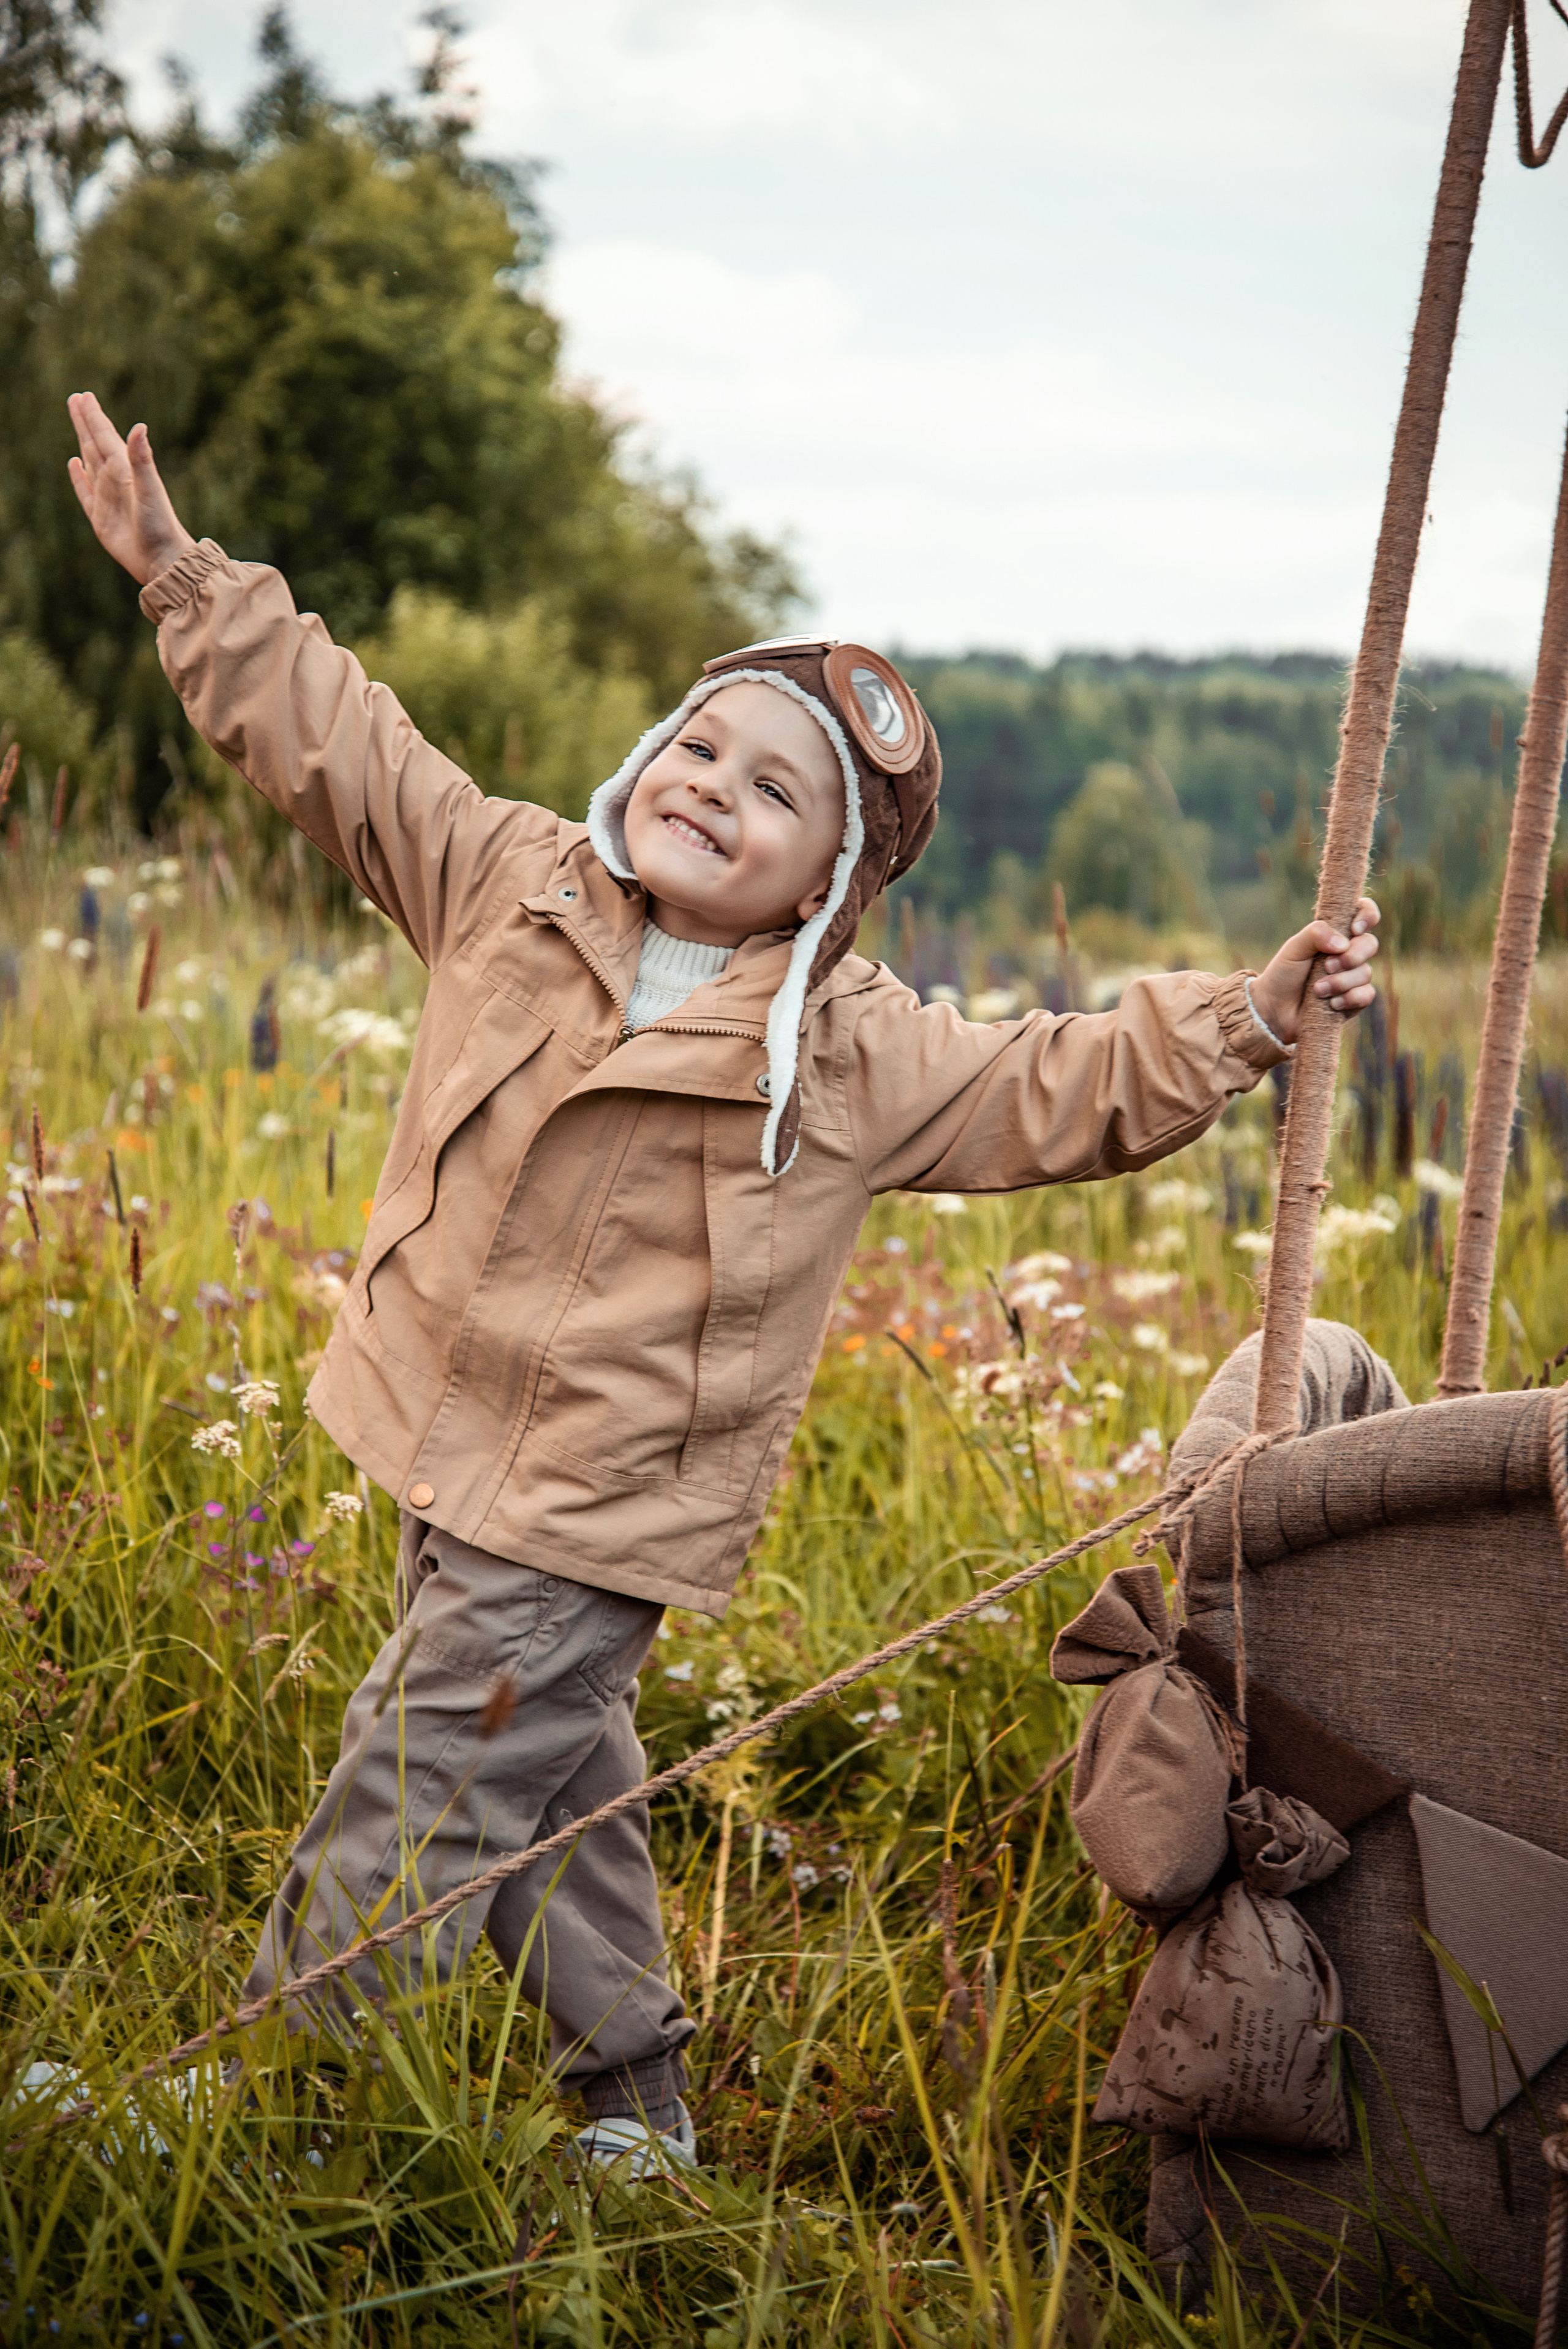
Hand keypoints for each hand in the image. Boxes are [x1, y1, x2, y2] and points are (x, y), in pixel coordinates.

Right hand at [66, 392, 197, 586]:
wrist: (163, 561)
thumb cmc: (160, 525)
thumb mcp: (150, 489)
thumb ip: (142, 459)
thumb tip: (139, 426)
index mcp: (125, 470)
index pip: (105, 436)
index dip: (94, 417)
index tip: (84, 396)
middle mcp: (115, 480)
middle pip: (95, 444)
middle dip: (86, 421)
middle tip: (76, 398)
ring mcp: (107, 497)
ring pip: (89, 462)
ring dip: (82, 442)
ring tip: (77, 423)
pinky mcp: (100, 517)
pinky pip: (84, 492)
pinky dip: (77, 477)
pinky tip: (74, 464)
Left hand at [1249, 897, 1380, 1045]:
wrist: (1275, 1009)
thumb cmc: (1284, 973)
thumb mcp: (1294, 948)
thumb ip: (1316, 934)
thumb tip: (1344, 944)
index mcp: (1337, 934)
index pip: (1364, 914)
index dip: (1367, 916)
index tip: (1354, 929)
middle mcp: (1349, 953)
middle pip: (1370, 944)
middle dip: (1352, 956)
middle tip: (1327, 966)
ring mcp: (1353, 977)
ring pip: (1366, 972)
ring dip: (1341, 982)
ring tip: (1317, 989)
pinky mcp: (1354, 1000)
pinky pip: (1367, 995)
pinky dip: (1349, 998)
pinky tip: (1331, 1004)